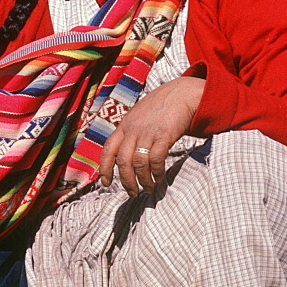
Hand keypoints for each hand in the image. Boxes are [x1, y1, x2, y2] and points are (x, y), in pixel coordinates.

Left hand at [99, 76, 205, 196]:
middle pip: (123, 161)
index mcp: (124, 125)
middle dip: (126, 181)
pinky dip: (156, 172)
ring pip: (139, 164)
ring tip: (148, 189)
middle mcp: (133, 130)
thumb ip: (130, 132)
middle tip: (132, 193)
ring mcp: (148, 132)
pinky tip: (159, 178)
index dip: (105, 168)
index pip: (108, 149)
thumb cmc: (160, 107)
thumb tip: (125, 155)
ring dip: (143, 180)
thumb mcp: (138, 116)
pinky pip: (156, 159)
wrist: (181, 93)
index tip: (106, 183)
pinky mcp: (164, 135)